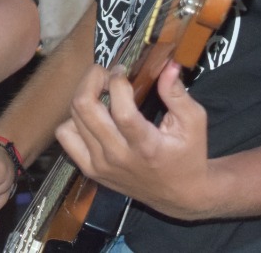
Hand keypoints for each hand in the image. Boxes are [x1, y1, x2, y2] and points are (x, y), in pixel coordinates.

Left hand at [54, 61, 217, 220]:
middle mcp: (118, 156)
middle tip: (106, 74)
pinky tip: (93, 117)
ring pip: (73, 119)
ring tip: (101, 93)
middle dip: (92, 79)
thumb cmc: (188, 155)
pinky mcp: (90, 170)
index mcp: (146, 146)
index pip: (121, 110)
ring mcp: (100, 165)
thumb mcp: (194, 123)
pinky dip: (74, 120)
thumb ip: (178, 94)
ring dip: (84, 96)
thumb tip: (168, 65)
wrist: (180, 195)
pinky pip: (66, 137)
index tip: (123, 70)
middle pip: (85, 108)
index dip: (117, 82)